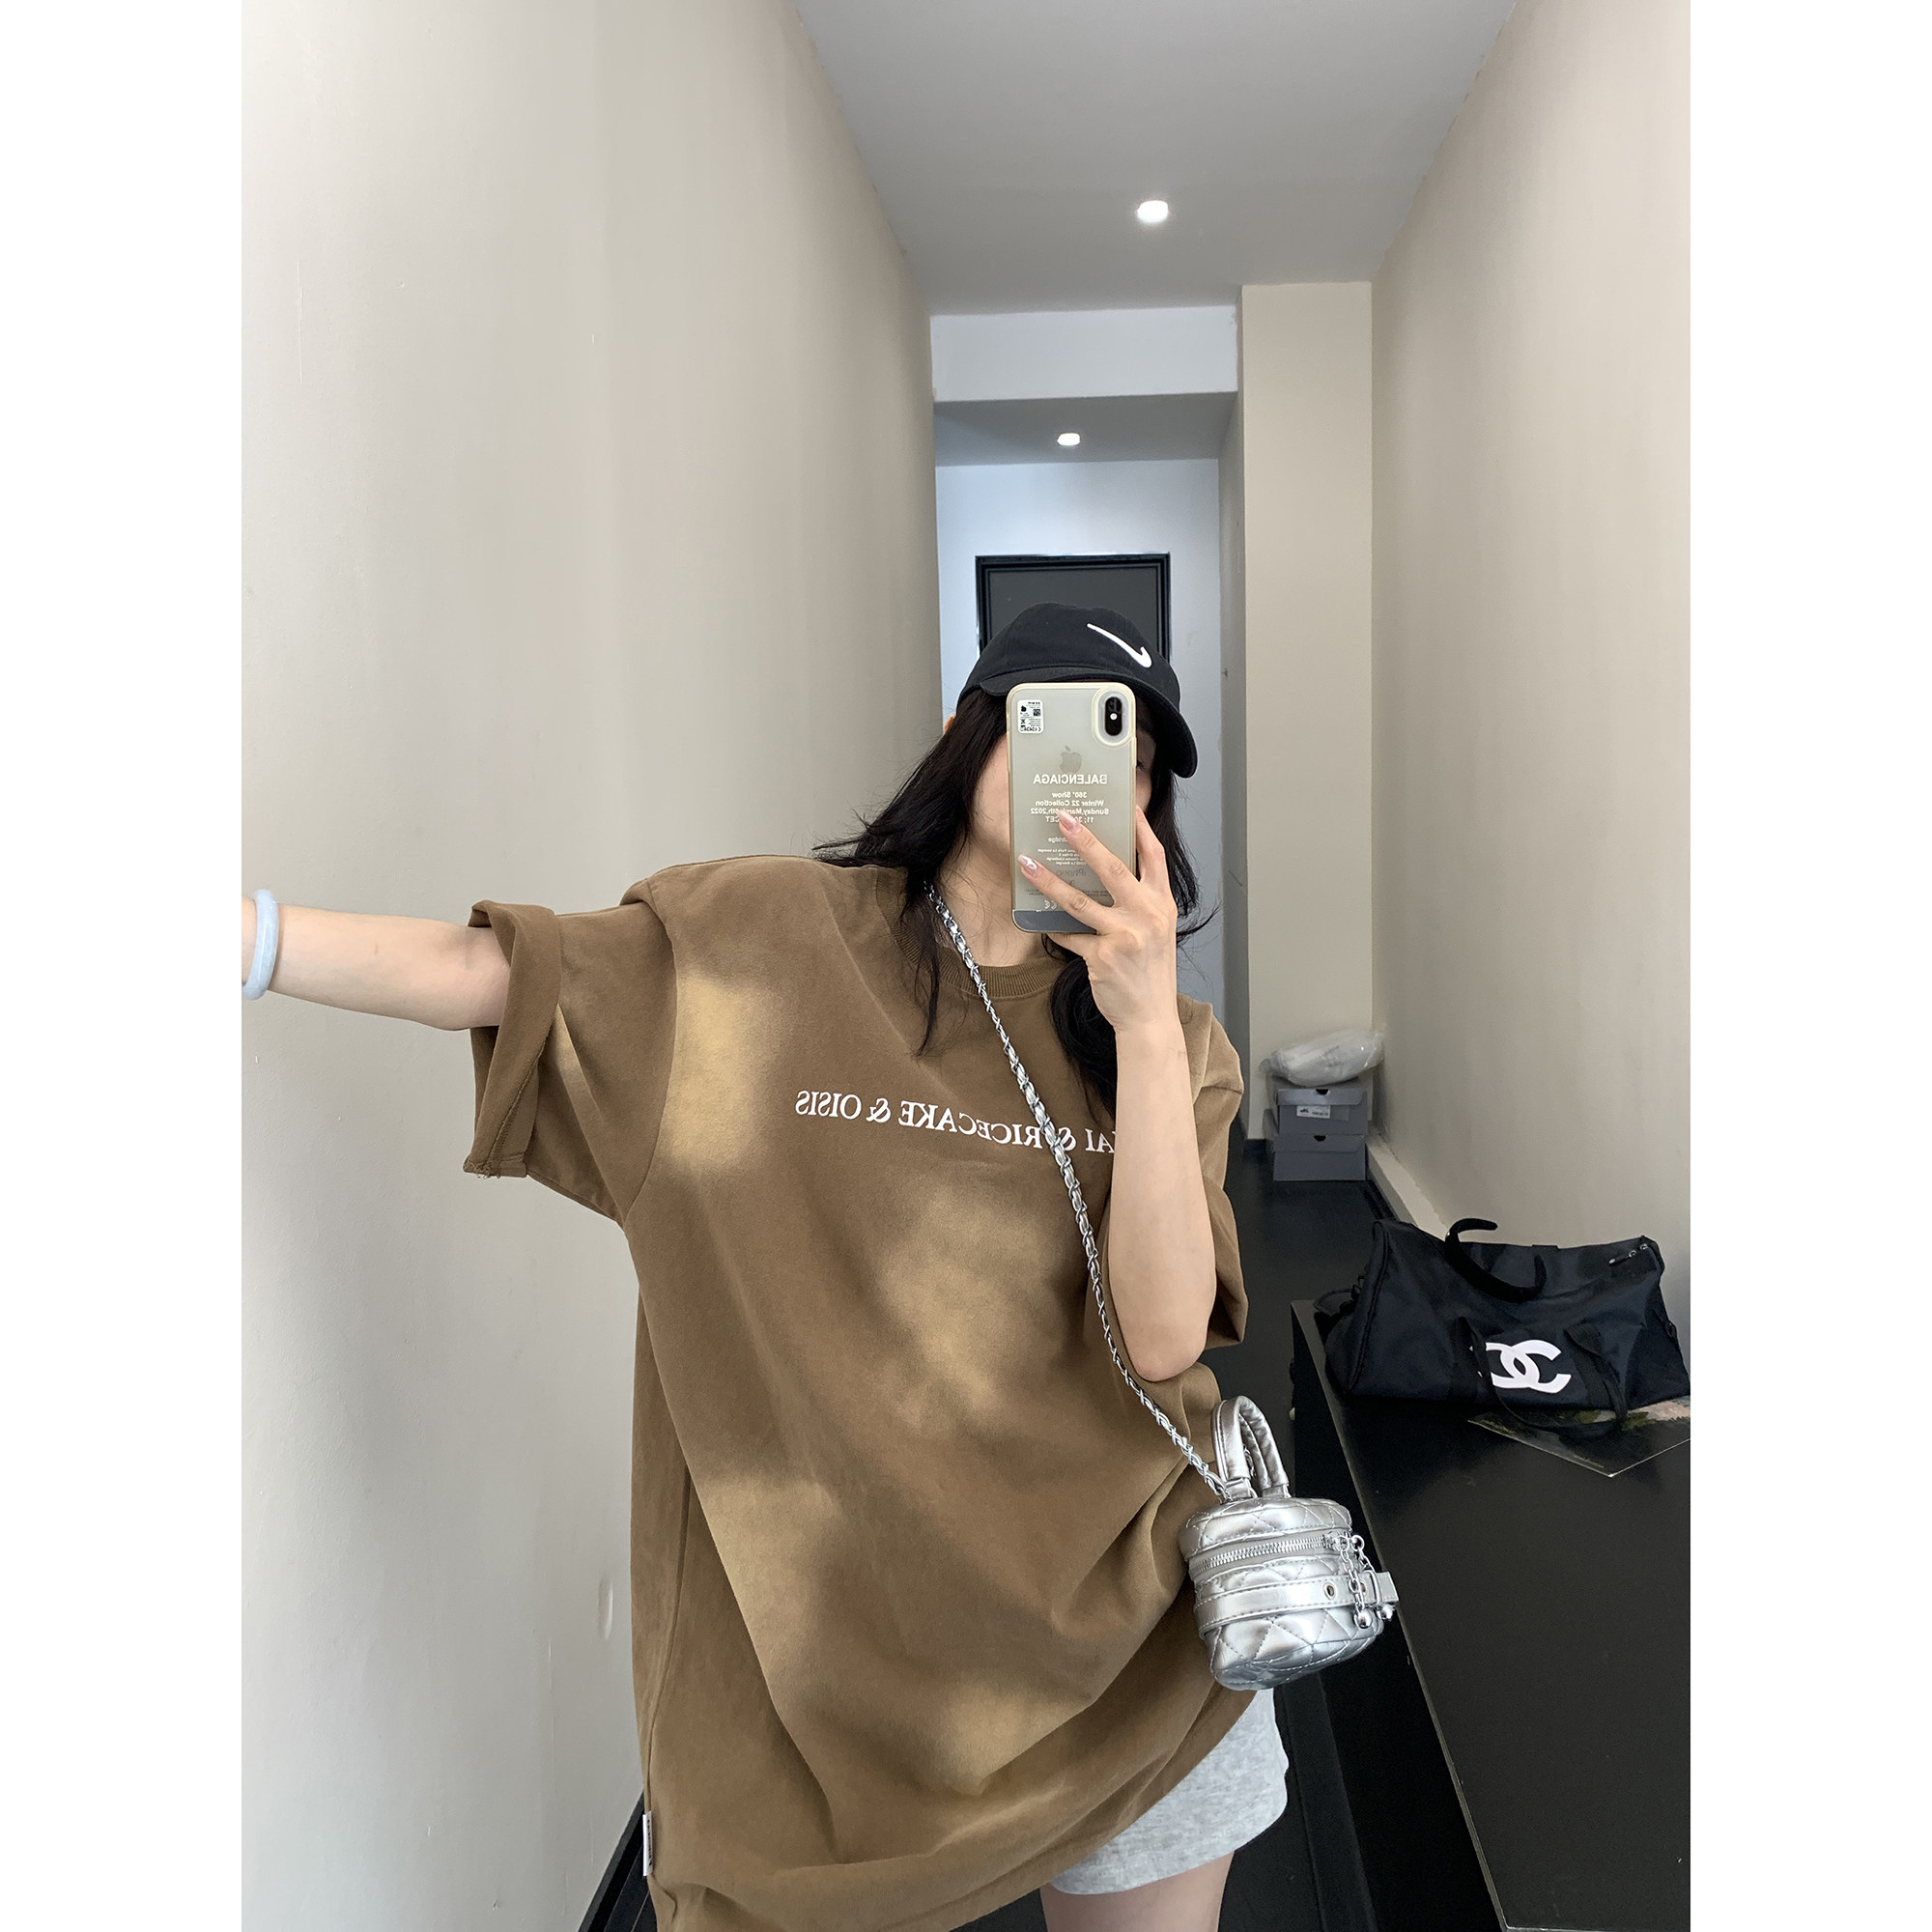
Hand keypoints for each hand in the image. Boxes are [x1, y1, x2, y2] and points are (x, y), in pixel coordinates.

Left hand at [1019, 809, 1180, 1039]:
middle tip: (1062, 817)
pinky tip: (1040, 919)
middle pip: (1112, 867)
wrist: (1150, 1017)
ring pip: (1079, 900)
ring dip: (1049, 879)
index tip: (1126, 805)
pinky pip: (1069, 935)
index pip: (1154, 856)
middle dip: (1084, 839)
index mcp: (1162, 904)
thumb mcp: (1157, 931)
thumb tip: (1108, 875)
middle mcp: (1146, 915)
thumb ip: (1140, 903)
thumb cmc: (1151, 973)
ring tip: (1027, 862)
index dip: (1140, 828)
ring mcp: (1124, 935)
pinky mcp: (1101, 956)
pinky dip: (1054, 928)